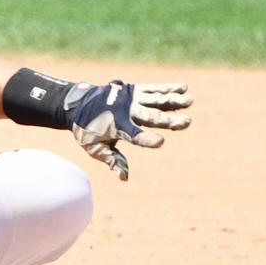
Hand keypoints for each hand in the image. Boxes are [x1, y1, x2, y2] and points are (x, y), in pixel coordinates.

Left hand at [65, 81, 191, 180]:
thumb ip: (111, 159)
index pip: (134, 135)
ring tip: (190, 100)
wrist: (75, 103)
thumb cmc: (85, 129)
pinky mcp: (133, 90)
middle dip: (168, 120)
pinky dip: (167, 88)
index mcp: (116, 126)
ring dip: (173, 100)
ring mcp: (130, 99)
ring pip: (155, 100)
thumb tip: (124, 177)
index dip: (146, 139)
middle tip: (186, 122)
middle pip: (150, 117)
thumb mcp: (94, 147)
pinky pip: (153, 89)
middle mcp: (125, 111)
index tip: (160, 142)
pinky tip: (183, 87)